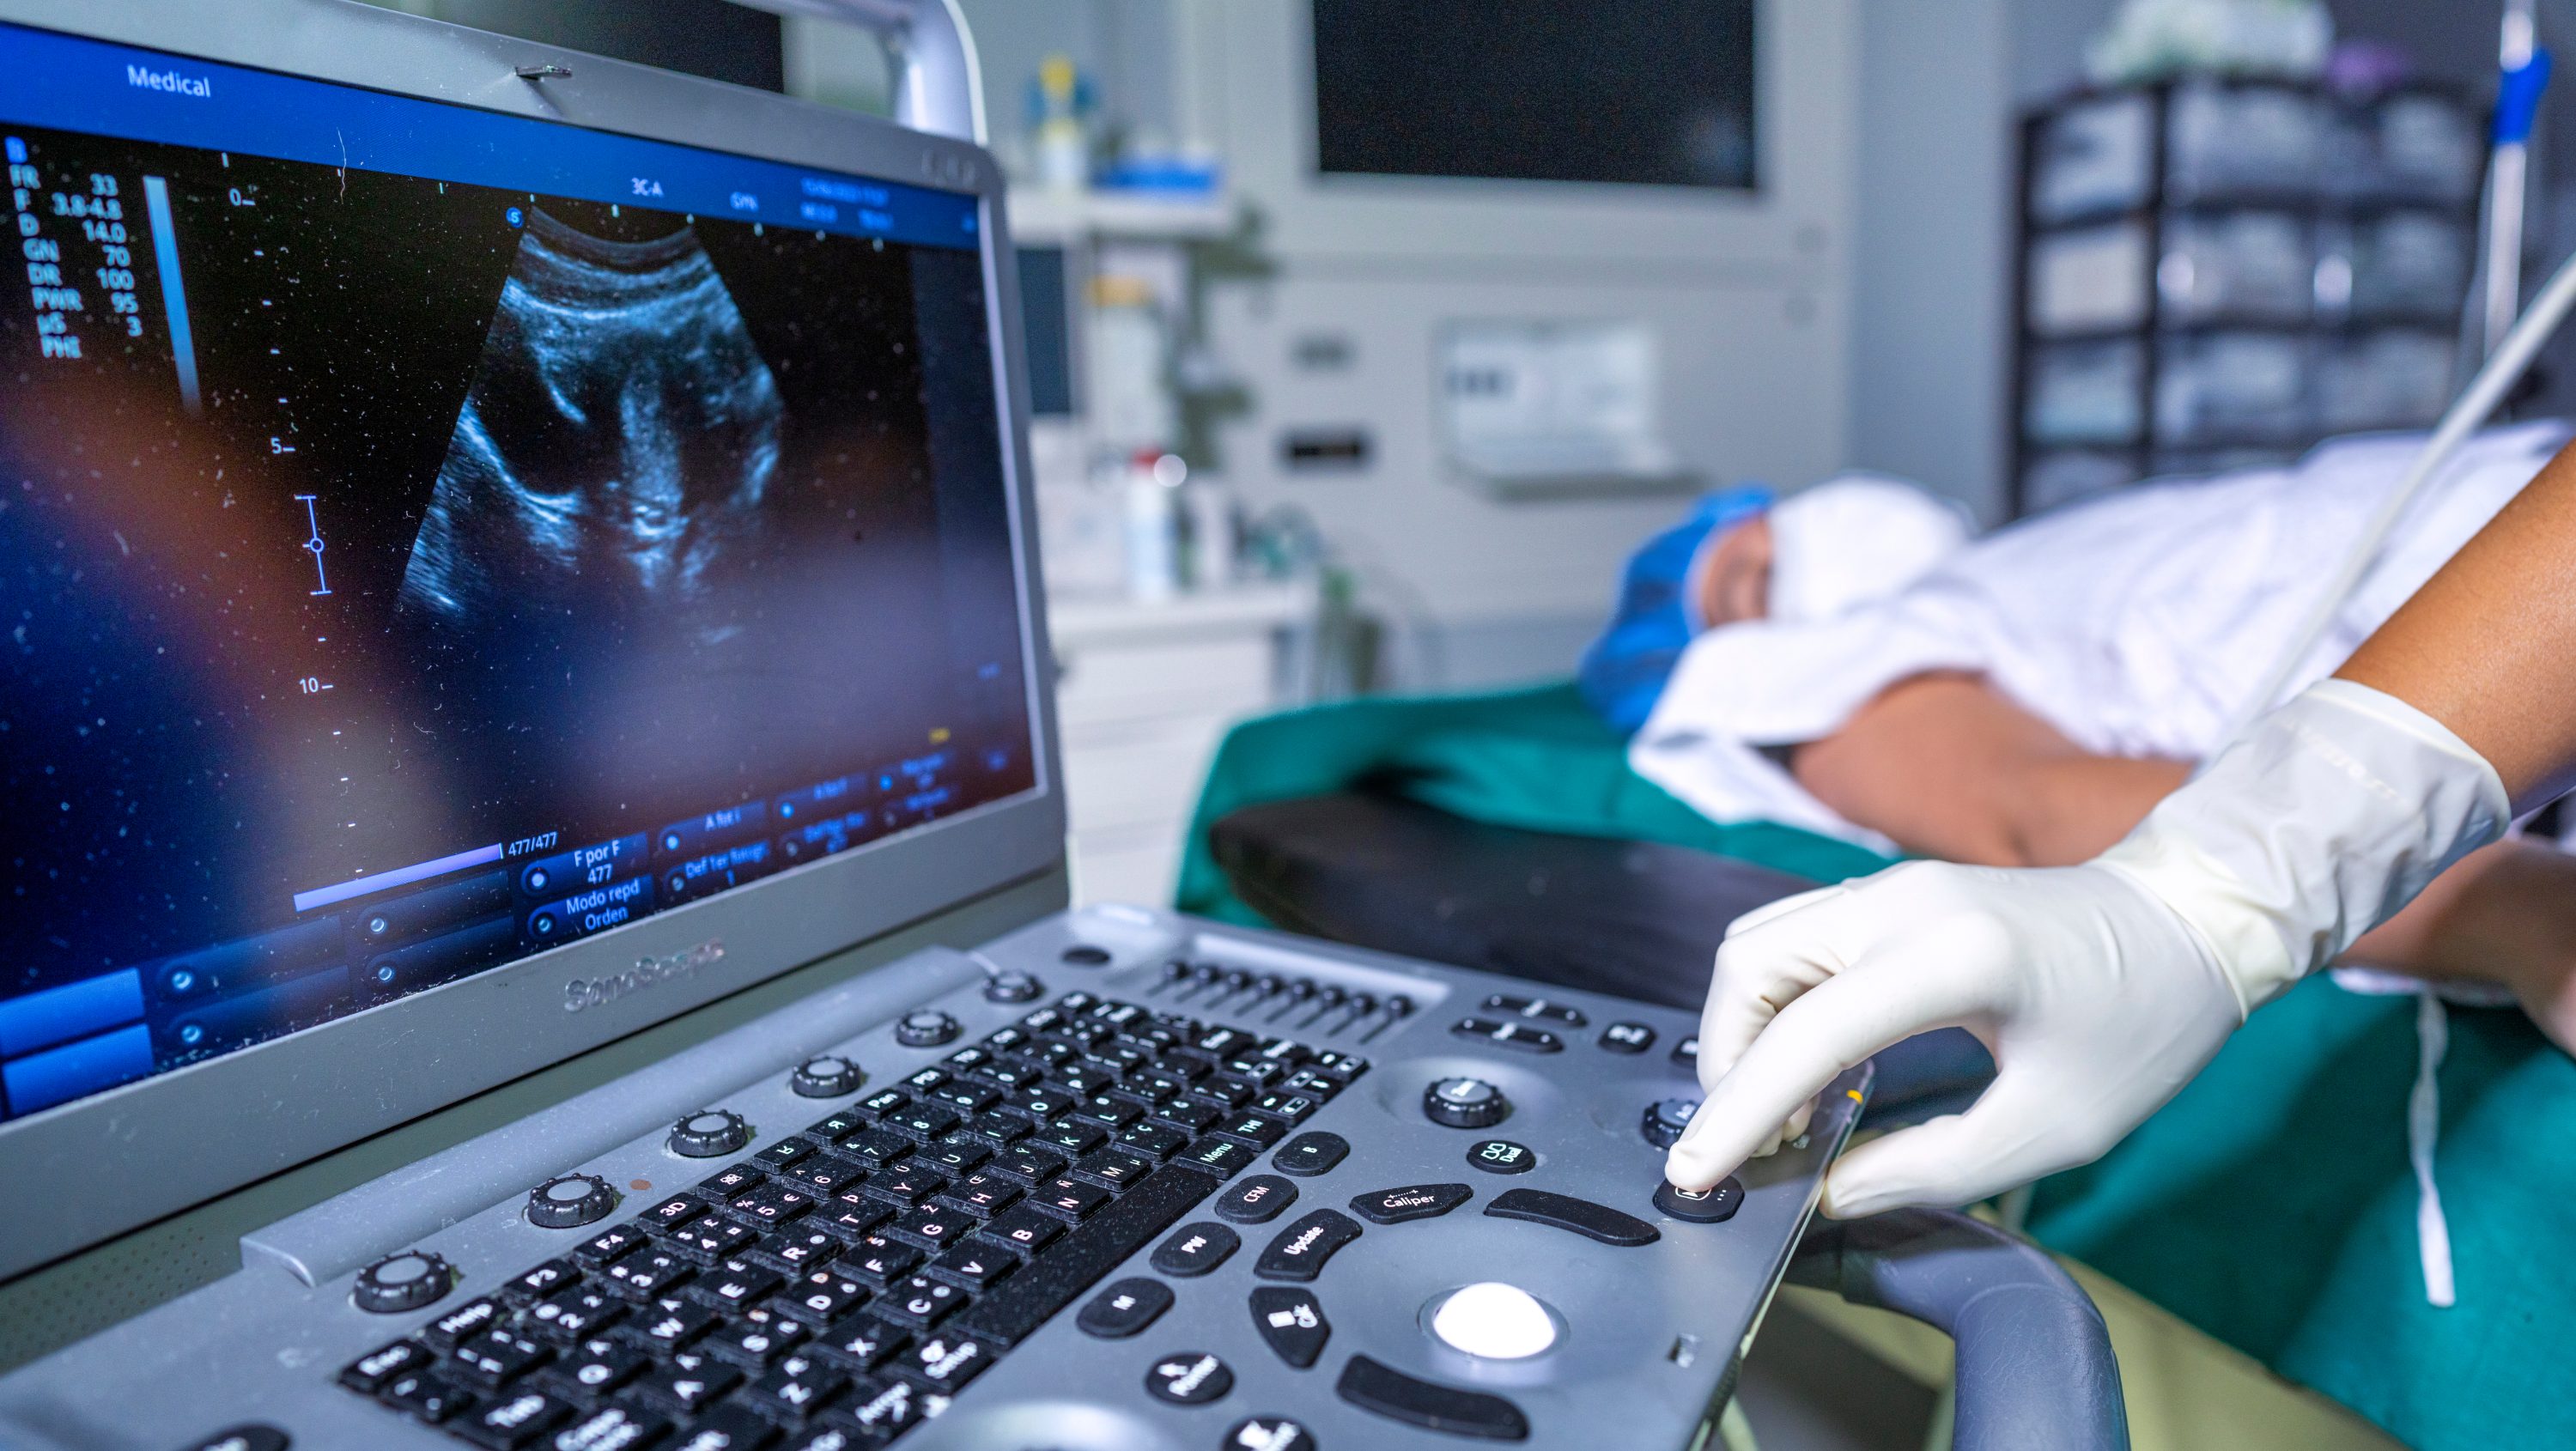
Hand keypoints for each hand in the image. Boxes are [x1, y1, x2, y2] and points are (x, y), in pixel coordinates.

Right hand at [1664, 679, 2510, 1217]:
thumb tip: (1832, 1194)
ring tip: (1788, 1110)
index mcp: (1951, 957)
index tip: (1697, 1173)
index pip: (1806, 1033)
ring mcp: (1892, 886)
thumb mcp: (2056, 1127)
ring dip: (1746, 1029)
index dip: (1739, 1111)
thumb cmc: (2145, 1021)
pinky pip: (1796, 938)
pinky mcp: (1893, 891)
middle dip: (1730, 1063)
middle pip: (1750, 969)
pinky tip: (1815, 1064)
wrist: (2194, 920)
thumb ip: (1932, 1169)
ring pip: (1760, 946)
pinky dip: (1777, 1003)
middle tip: (1760, 1142)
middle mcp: (1903, 903)